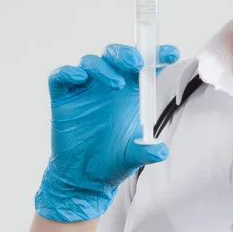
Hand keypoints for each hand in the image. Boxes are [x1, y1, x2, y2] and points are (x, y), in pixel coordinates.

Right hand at [35, 43, 179, 221]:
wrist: (83, 178)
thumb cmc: (113, 160)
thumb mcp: (133, 156)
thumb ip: (147, 151)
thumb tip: (161, 152)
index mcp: (131, 91)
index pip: (146, 65)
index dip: (157, 55)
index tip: (172, 53)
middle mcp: (109, 84)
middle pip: (116, 55)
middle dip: (127, 54)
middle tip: (137, 63)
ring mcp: (84, 89)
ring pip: (91, 62)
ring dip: (104, 67)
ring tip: (117, 84)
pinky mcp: (63, 98)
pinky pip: (61, 77)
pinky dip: (68, 73)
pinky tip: (80, 78)